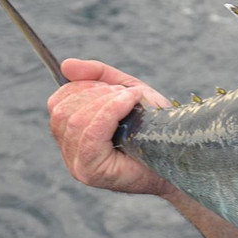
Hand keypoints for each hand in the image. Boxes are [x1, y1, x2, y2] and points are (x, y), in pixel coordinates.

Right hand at [47, 58, 174, 195]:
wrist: (180, 159)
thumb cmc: (155, 129)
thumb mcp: (126, 93)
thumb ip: (98, 77)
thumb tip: (66, 65)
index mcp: (73, 136)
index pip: (57, 103)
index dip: (80, 86)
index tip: (112, 86)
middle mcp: (70, 154)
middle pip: (63, 111)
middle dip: (96, 93)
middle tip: (125, 93)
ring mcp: (77, 166)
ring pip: (76, 120)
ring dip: (106, 100)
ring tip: (131, 99)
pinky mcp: (91, 172)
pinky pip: (91, 134)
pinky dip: (111, 110)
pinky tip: (131, 102)